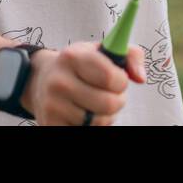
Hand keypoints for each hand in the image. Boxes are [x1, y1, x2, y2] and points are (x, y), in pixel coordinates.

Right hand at [22, 42, 145, 124]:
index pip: (110, 77)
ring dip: (106, 115)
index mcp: (72, 57)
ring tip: (97, 103)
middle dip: (117, 100)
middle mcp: (59, 81)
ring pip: (100, 122)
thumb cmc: (79, 64)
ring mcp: (53, 106)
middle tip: (110, 94)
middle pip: (109, 104)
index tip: (117, 79)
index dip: (121, 81)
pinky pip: (88, 131)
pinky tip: (85, 113)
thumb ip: (130, 55)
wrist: (40, 80)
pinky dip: (93, 126)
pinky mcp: (51, 125)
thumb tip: (141, 78)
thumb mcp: (100, 51)